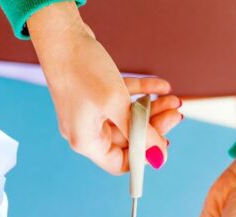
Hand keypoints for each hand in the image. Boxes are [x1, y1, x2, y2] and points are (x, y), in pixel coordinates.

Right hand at [28, 2, 182, 173]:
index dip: (143, 157)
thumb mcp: (116, 104)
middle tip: (175, 116)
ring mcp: (90, 112)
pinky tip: (160, 86)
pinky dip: (141, 94)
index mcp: (86, 141)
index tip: (164, 147)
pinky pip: (122, 100)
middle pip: (127, 139)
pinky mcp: (94, 95)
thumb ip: (139, 131)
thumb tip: (159, 154)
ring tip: (173, 99)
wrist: (60, 34)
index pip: (119, 163)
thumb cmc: (82, 70)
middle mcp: (86, 131)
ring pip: (127, 118)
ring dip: (151, 110)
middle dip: (153, 128)